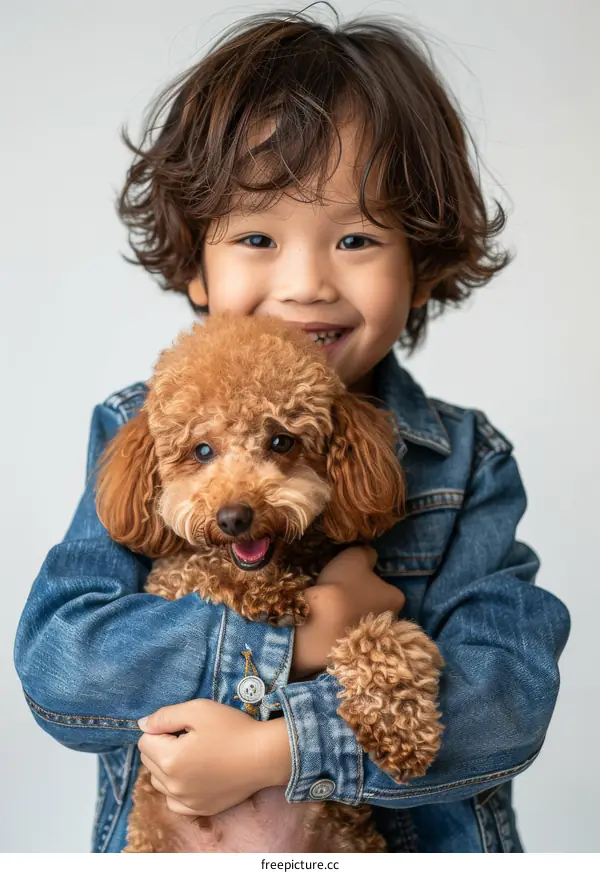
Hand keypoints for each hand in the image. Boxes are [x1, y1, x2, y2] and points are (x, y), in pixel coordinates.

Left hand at [137, 699, 290, 815]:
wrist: (264, 755)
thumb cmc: (233, 729)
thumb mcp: (198, 710)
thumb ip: (165, 716)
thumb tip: (143, 724)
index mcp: (169, 760)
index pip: (144, 740)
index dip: (162, 727)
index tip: (184, 725)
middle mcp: (173, 786)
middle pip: (149, 761)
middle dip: (162, 746)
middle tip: (190, 737)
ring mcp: (186, 801)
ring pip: (159, 781)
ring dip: (167, 766)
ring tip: (193, 754)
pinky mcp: (199, 809)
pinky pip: (173, 801)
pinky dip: (176, 788)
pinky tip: (193, 775)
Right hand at [291, 546, 405, 680]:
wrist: (319, 630)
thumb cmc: (342, 590)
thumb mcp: (355, 556)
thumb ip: (366, 552)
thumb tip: (369, 556)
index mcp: (397, 597)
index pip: (383, 583)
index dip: (364, 577)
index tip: (348, 576)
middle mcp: (392, 621)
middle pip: (372, 600)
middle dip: (357, 596)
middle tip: (337, 589)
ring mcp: (374, 640)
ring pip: (359, 617)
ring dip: (346, 610)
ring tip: (327, 604)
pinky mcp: (355, 652)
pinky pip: (347, 632)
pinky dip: (337, 625)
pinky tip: (324, 619)